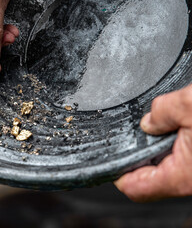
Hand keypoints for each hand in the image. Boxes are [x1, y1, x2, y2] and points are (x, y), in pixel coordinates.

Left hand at [115, 84, 191, 201]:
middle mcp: (191, 180)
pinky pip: (184, 158)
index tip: (109, 157)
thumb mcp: (191, 104)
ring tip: (162, 123)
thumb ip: (161, 113)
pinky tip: (180, 123)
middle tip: (134, 131)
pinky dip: (176, 142)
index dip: (116, 174)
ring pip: (168, 166)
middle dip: (139, 154)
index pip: (135, 187)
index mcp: (182, 175)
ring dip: (159, 146)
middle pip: (149, 177)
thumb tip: (149, 121)